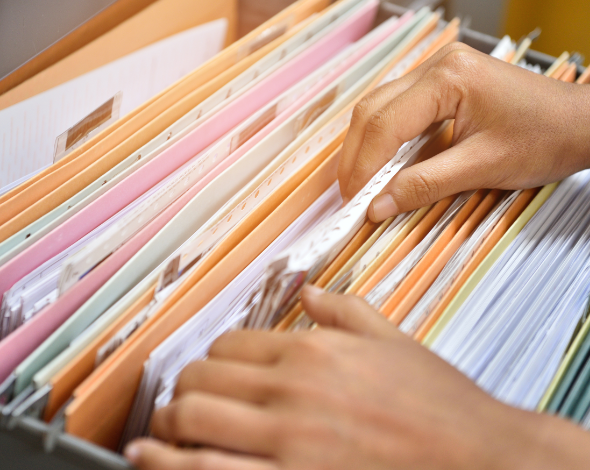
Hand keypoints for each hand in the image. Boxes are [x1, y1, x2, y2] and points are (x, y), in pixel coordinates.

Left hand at [123, 287, 588, 469]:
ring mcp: (290, 443)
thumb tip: (309, 291)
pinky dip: (174, 467)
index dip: (212, 358)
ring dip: (165, 429)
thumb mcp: (392, 339)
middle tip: (179, 402)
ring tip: (156, 436)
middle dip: (182, 391)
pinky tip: (154, 465)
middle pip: (202, 380)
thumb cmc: (439, 407)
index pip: (230, 344)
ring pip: (195, 424)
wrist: (481, 461)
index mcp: (314, 351)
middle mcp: (294, 392)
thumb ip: (343, 308)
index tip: (211, 369)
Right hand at [338, 42, 589, 220]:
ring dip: (365, 148)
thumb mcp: (483, 166)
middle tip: (349, 195)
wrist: (581, 123)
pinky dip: (384, 141)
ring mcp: (437, 71)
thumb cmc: (546, 136)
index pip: (386, 123)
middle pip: (372, 109)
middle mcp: (437, 65)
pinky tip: (382, 165)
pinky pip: (398, 111)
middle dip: (356, 156)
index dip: (364, 165)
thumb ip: (425, 184)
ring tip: (360, 184)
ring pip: (379, 108)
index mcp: (448, 76)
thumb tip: (379, 205)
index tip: (355, 199)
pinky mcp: (441, 85)